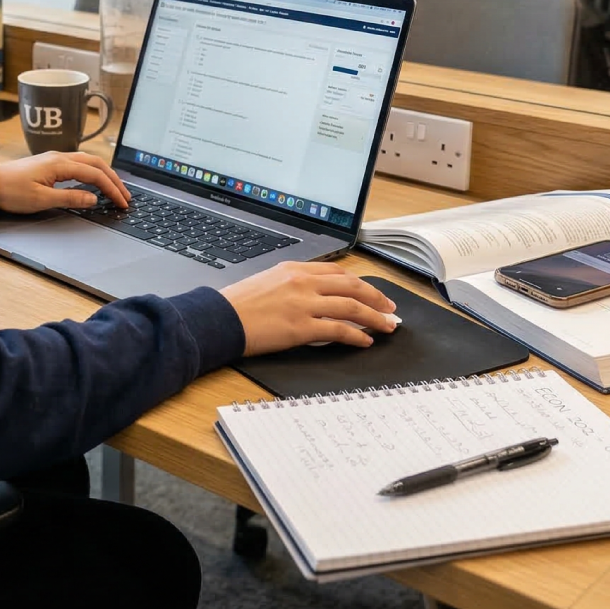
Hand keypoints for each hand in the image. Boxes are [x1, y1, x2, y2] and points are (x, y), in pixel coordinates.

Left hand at [0, 152, 129, 213]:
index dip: (111, 189)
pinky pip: (79, 164)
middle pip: (96, 164)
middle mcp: (60, 157)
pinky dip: (92, 172)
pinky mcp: (50, 164)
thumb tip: (93, 199)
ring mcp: (55, 159)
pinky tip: (94, 182)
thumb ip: (70, 199)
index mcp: (60, 164)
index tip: (122, 202)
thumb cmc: (11, 191)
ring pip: (88, 162)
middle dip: (114, 179)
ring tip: (115, 188)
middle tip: (126, 195)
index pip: (95, 174)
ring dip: (104, 174)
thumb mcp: (42, 200)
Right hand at [220, 261, 399, 353]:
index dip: (360, 283)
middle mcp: (302, 282)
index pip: (337, 272)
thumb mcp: (267, 281)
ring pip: (351, 306)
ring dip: (374, 317)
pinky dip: (357, 335)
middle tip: (390, 308)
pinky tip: (366, 341)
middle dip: (376, 297)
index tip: (372, 292)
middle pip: (351, 286)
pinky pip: (339, 330)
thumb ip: (292, 284)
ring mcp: (303, 304)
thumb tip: (313, 296)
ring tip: (387, 326)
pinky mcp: (301, 327)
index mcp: (294, 269)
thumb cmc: (237, 304)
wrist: (219, 318)